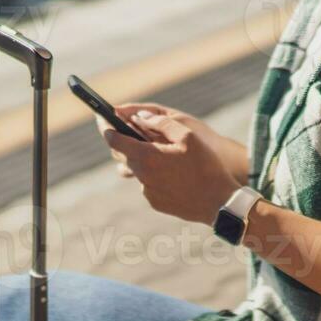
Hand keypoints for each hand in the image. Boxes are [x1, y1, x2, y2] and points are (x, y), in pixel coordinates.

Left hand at [95, 106, 242, 226]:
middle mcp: (142, 175)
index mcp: (147, 157)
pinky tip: (172, 171)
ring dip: (142, 158)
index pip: (114, 140)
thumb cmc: (206, 166)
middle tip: (134, 130)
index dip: (105, 126)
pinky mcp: (154, 202)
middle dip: (126, 141)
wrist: (219, 203)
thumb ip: (161, 123)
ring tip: (159, 151)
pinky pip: (148, 183)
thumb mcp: (188, 136)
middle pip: (124, 154)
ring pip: (136, 169)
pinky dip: (154, 174)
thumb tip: (139, 117)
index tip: (101, 118)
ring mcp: (147, 191)